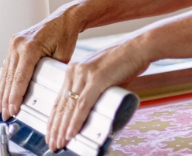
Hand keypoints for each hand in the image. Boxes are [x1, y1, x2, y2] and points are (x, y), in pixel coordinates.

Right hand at [0, 10, 81, 120]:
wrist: (65, 18)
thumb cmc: (66, 34)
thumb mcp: (63, 55)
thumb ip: (52, 73)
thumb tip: (45, 91)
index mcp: (30, 46)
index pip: (20, 77)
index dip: (15, 96)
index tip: (13, 110)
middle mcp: (18, 44)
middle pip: (10, 77)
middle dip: (6, 98)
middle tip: (5, 114)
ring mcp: (14, 43)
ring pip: (6, 72)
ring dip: (3, 91)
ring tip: (1, 107)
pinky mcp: (14, 44)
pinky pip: (7, 65)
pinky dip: (5, 80)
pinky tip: (2, 92)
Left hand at [46, 37, 147, 151]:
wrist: (140, 47)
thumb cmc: (126, 61)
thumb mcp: (104, 76)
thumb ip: (95, 91)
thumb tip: (93, 111)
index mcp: (75, 69)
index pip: (59, 99)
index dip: (54, 118)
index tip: (52, 132)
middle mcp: (75, 70)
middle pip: (61, 104)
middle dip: (55, 128)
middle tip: (52, 143)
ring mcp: (85, 74)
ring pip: (69, 107)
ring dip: (63, 129)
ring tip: (59, 144)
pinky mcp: (96, 79)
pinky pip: (83, 105)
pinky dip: (76, 121)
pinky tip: (70, 133)